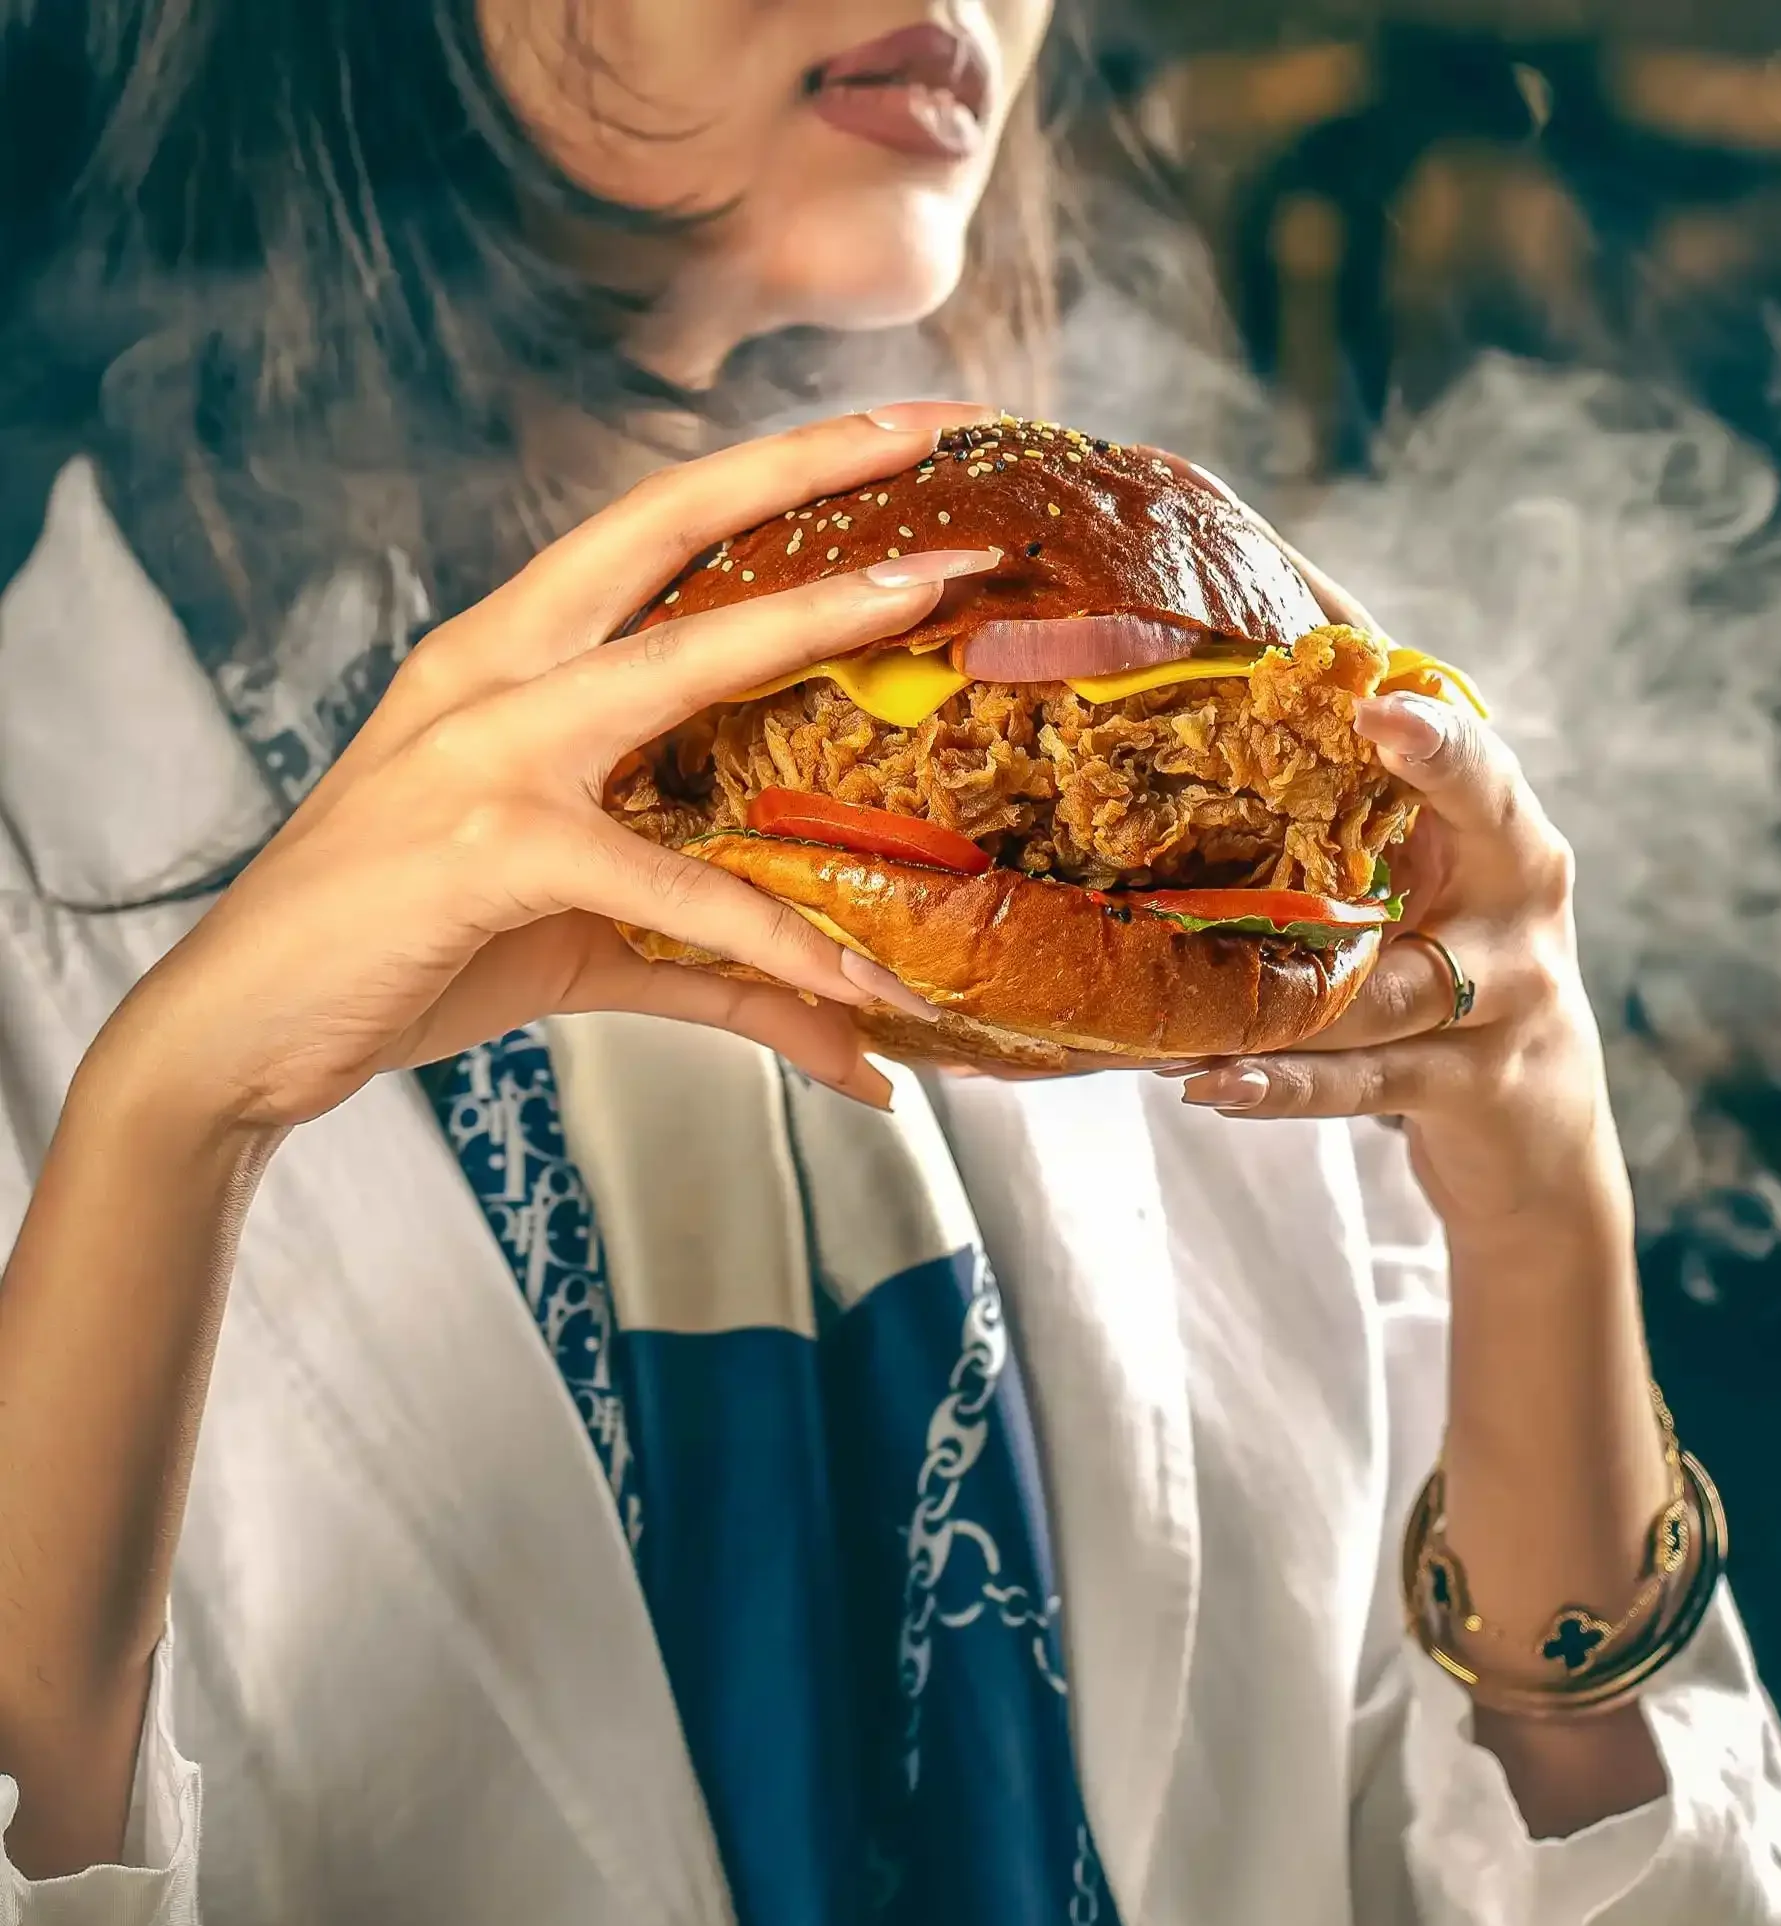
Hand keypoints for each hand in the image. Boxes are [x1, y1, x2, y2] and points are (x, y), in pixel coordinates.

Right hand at [91, 404, 1002, 1133]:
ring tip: (931, 596)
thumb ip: (717, 956)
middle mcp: (494, 672)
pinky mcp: (488, 847)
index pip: (648, 528)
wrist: (242, 1033)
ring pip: (680, 661)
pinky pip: (668, 884)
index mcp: (505, 658)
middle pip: (665, 527)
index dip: (765, 469)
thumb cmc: (409, 952)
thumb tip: (852, 1014)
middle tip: (931, 433)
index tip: (884, 432)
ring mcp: (485, 749)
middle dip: (802, 467)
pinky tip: (858, 988)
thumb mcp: (580, 937)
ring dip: (813, 621)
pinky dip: (772, 938)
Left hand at [1178, 693, 1617, 1237]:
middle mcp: (1520, 890)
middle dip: (1439, 755)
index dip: (1419, 688)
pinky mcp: (1475, 1083)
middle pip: (1489, 804)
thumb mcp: (1418, 880)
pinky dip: (1287, 1083)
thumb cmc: (1447, 972)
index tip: (1375, 657)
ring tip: (1189, 950)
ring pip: (1393, 976)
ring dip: (1287, 977)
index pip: (1465, 729)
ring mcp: (1509, 991)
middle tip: (1374, 711)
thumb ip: (1351, 800)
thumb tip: (1244, 668)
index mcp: (1500, 824)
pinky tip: (1211, 1082)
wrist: (1536, 1131)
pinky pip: (1368, 1079)